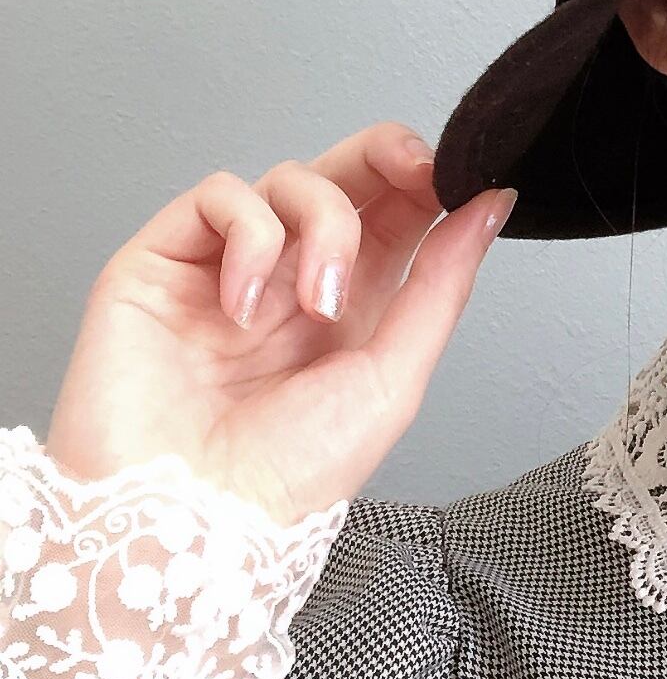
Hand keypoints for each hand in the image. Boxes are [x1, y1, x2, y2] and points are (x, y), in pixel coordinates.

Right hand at [44, 121, 518, 524]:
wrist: (192, 522)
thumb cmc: (288, 476)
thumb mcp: (394, 376)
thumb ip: (442, 283)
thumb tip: (492, 205)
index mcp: (357, 300)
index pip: (395, 206)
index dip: (427, 174)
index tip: (459, 172)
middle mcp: (292, 275)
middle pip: (344, 171)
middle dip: (386, 156)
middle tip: (415, 171)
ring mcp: (226, 265)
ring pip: (289, 177)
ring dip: (323, 227)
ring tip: (315, 305)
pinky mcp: (162, 260)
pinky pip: (217, 196)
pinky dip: (249, 238)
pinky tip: (244, 306)